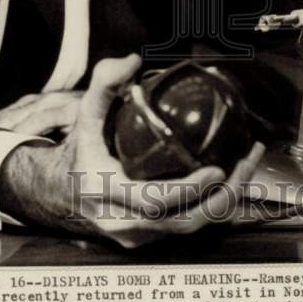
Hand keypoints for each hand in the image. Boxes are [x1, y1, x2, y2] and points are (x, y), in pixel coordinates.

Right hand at [0, 53, 264, 248]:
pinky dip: (211, 208)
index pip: (152, 202)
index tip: (216, 169)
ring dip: (223, 202)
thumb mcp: (84, 115)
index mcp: (106, 190)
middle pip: (183, 222)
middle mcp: (121, 221)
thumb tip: (132, 61)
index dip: (188, 190)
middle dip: (221, 196)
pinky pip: (185, 229)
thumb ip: (103, 84)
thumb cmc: (78, 150)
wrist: (56, 191)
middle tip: (245, 162)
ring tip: (245, 168)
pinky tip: (230, 181)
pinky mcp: (146, 240)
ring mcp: (135, 236)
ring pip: (189, 229)